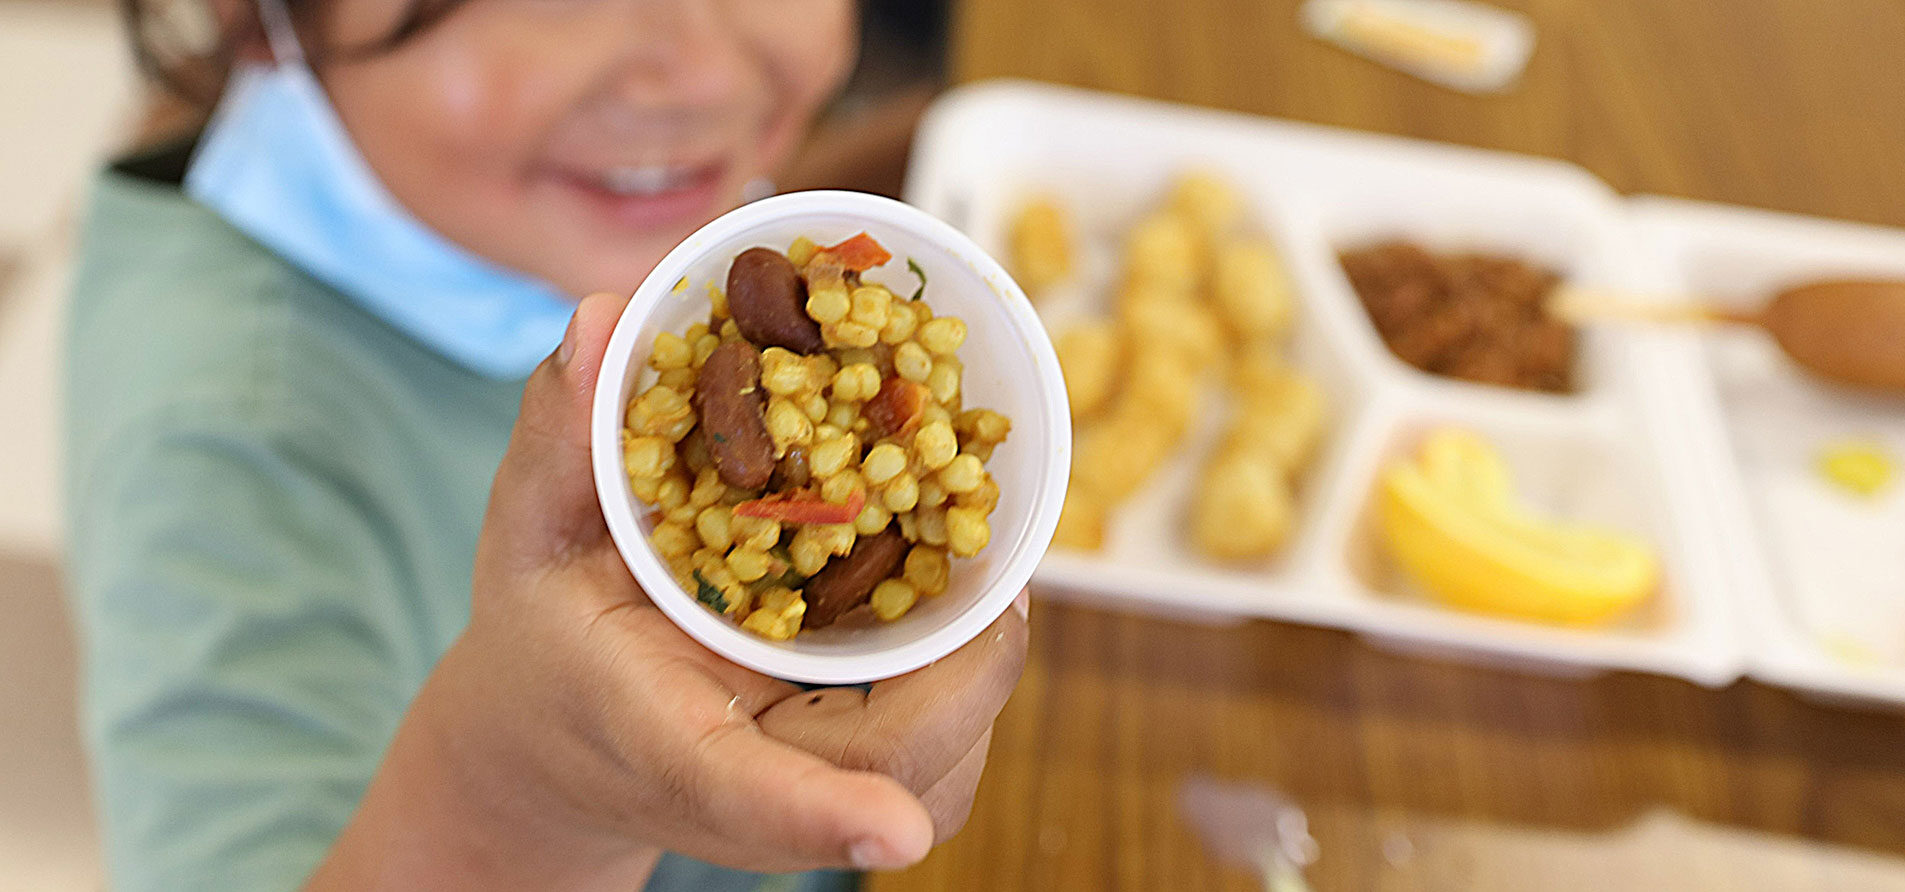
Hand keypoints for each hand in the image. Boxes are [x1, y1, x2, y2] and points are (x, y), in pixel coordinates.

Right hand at [308, 293, 1027, 889]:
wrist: (551, 741)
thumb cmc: (545, 635)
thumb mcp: (528, 531)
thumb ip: (562, 435)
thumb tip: (606, 317)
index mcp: (655, 736)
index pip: (736, 790)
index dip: (817, 814)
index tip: (890, 831)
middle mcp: (739, 793)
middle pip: (882, 775)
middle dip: (967, 678)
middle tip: (1002, 570)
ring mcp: (798, 804)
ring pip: (930, 775)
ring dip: (977, 675)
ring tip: (981, 567)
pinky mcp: (841, 787)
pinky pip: (935, 758)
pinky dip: (966, 681)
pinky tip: (959, 602)